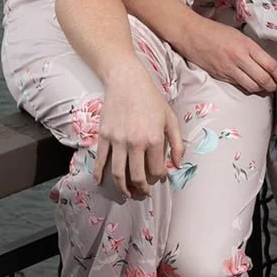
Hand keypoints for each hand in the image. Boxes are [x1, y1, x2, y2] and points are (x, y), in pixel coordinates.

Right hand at [92, 64, 184, 199]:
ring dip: (122, 188)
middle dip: (141, 189)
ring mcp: (117, 140)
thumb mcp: (170, 119)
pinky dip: (99, 174)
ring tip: (127, 193)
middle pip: (136, 176)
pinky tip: (100, 182)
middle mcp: (135, 143)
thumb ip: (177, 143)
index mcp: (154, 139)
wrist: (127, 82)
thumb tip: (177, 164)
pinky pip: (101, 160)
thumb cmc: (151, 100)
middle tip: (143, 194)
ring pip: (118, 173)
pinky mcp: (104, 136)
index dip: (159, 178)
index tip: (159, 178)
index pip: (156, 170)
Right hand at [168, 9, 276, 95]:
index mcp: (247, 46)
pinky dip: (247, 87)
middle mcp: (240, 58)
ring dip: (261, 89)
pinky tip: (250, 84)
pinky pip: (239, 85)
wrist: (192, 34)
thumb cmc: (215, 31)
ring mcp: (229, 69)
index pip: (270, 65)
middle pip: (263, 79)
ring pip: (252, 86)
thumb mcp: (238, 35)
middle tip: (276, 86)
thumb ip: (252, 49)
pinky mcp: (221, 76)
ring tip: (264, 87)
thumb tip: (265, 62)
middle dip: (273, 86)